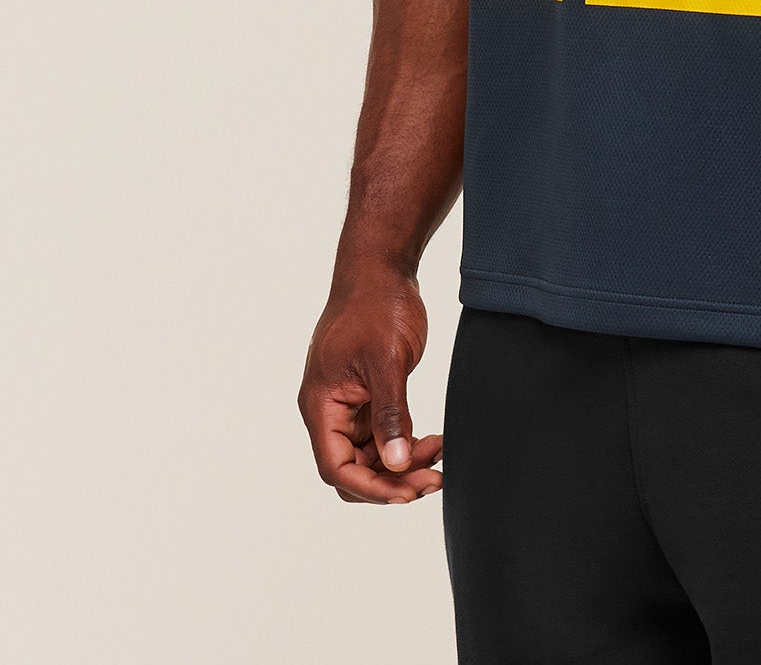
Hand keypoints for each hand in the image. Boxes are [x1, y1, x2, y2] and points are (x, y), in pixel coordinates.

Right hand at [299, 271, 444, 504]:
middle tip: (433, 480)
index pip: (336, 467)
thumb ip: (391, 414)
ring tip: (440, 455)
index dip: (370, 487)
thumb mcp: (387, 361)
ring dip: (402, 462)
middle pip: (353, 468)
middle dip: (391, 480)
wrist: (382, 268)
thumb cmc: (377, 306)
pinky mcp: (367, 395)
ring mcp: (348, 404)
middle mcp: (329, 410)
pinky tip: (433, 441)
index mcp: (320, 405)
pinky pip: (382, 434)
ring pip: (370, 455)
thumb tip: (395, 464)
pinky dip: (405, 442)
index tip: (407, 493)